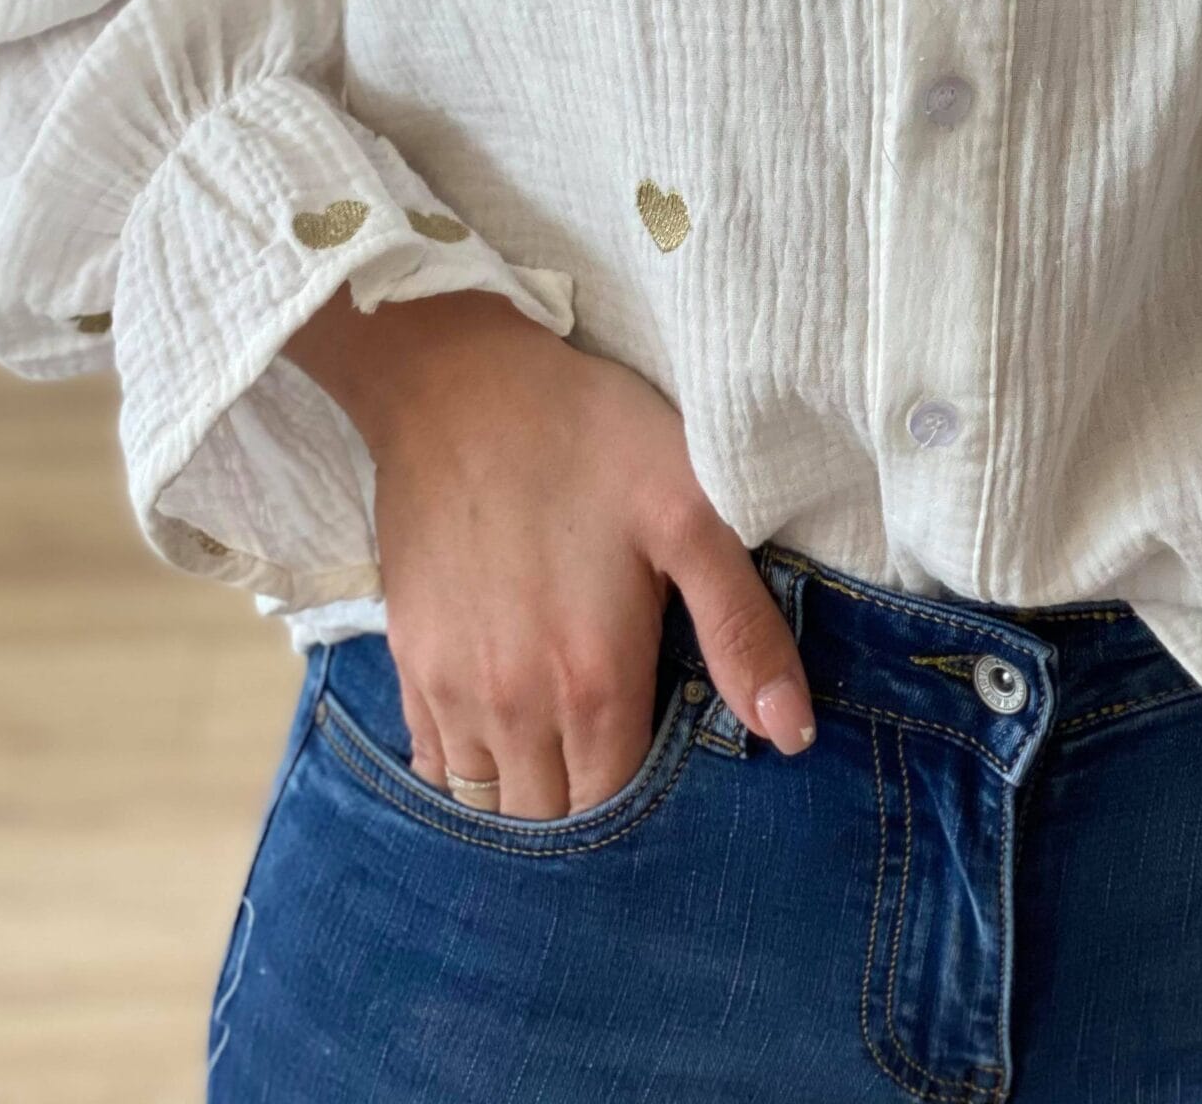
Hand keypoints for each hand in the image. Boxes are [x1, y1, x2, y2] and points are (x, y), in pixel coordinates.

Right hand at [283, 290, 816, 816]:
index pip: (620, 804)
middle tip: (622, 748)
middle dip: (591, 804)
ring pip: (489, 801)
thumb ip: (742, 627)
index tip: (667, 754)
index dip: (649, 795)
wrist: (458, 384)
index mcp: (593, 681)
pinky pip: (435, 761)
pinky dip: (469, 765)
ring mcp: (450, 688)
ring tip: (566, 747)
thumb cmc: (589, 435)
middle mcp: (514, 706)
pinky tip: (505, 723)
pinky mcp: (408, 659)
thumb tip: (793, 735)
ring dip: (528, 792)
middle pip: (553, 817)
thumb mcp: (691, 510)